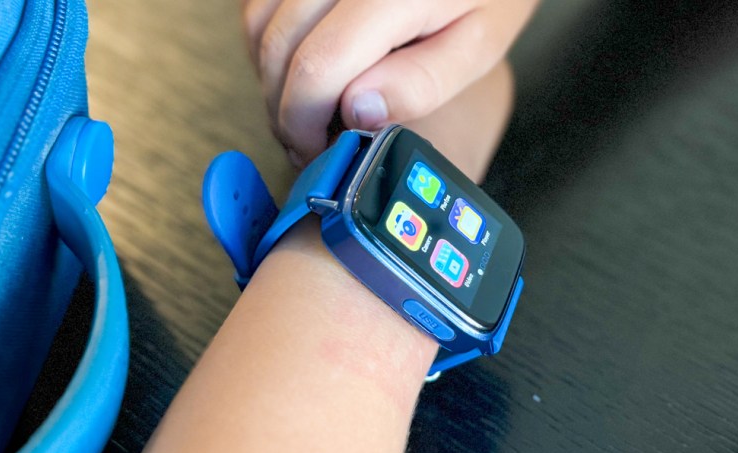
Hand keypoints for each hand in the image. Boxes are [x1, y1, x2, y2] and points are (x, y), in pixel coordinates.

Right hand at [241, 0, 536, 166]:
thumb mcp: (478, 44)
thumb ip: (421, 82)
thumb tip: (358, 113)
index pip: (317, 67)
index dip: (305, 124)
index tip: (319, 152)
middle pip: (278, 48)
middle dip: (284, 110)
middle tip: (309, 142)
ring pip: (259, 24)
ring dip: (271, 76)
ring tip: (307, 106)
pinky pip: (261, 2)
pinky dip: (269, 40)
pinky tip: (302, 63)